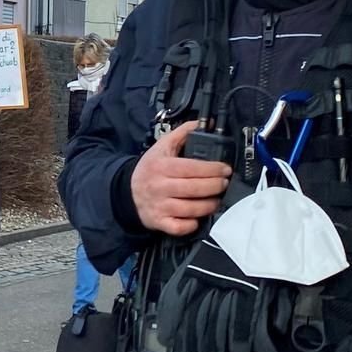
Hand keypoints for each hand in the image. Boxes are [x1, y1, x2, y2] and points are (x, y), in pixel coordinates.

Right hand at [128, 121, 232, 236]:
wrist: (127, 192)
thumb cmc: (149, 169)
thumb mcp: (162, 146)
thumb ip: (183, 133)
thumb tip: (204, 124)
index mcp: (162, 166)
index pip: (192, 168)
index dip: (212, 169)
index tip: (225, 169)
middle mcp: (160, 187)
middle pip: (194, 189)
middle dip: (215, 186)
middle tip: (224, 183)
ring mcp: (160, 206)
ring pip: (190, 209)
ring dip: (209, 205)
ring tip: (216, 199)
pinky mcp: (159, 222)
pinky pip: (179, 227)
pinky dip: (192, 224)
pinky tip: (198, 217)